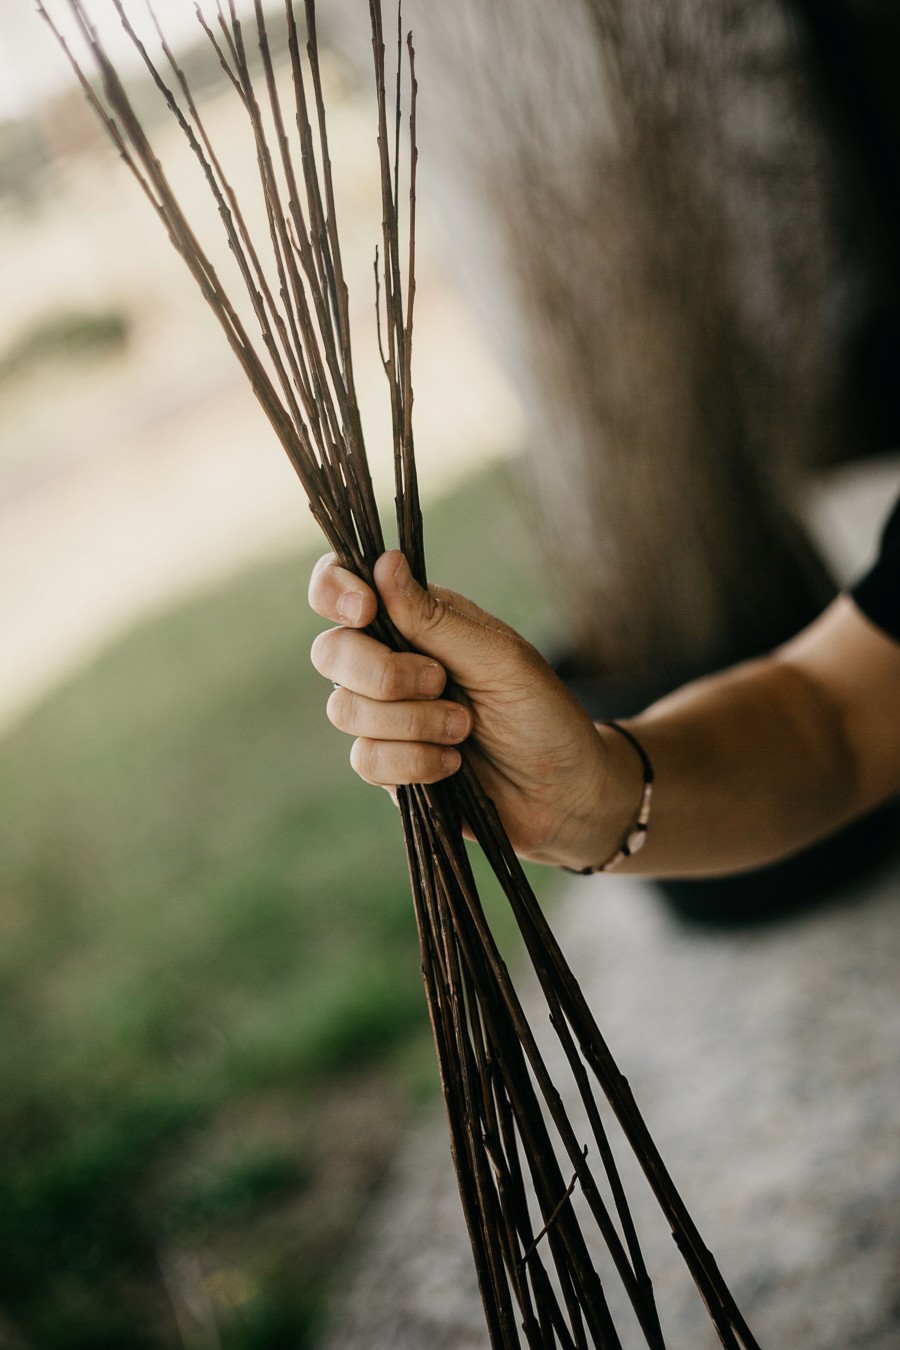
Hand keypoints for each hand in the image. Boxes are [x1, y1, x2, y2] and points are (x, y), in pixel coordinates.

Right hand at [309, 551, 632, 868]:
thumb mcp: (499, 658)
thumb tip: (384, 561)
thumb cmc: (541, 713)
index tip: (366, 609)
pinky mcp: (388, 766)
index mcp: (416, 621)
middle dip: (380, 671)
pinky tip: (452, 764)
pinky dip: (413, 761)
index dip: (335, 591)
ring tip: (463, 728)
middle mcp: (390, 663)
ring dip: (411, 722)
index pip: (343, 588)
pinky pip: (365, 758)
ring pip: (344, 709)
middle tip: (439, 682)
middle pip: (330, 651)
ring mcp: (385, 717)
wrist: (564, 792)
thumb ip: (435, 619)